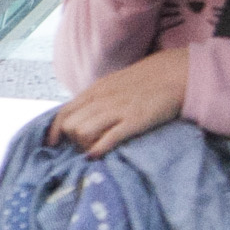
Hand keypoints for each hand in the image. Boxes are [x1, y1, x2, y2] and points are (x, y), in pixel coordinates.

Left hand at [48, 49, 190, 157]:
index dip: (54, 132)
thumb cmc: (146, 83)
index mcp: (96, 91)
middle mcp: (102, 100)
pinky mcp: (134, 120)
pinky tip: (98, 154)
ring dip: (85, 145)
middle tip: (86, 145)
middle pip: (70, 126)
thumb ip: (98, 99)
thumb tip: (83, 117)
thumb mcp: (115, 85)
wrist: (175, 75)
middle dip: (73, 140)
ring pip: (83, 133)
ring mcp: (117, 110)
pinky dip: (98, 148)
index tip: (54, 145)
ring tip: (97, 148)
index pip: (63, 113)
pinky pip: (107, 138)